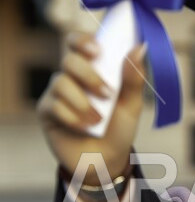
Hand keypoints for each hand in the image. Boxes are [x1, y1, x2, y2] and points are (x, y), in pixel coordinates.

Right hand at [37, 32, 147, 185]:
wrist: (107, 160)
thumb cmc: (119, 128)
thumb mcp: (131, 104)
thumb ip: (134, 78)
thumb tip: (140, 47)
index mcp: (93, 69)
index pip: (79, 43)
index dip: (84, 41)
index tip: (98, 51)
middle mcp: (72, 77)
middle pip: (69, 60)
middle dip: (89, 76)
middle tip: (108, 95)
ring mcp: (57, 94)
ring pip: (60, 83)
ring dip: (83, 103)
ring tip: (99, 120)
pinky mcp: (47, 112)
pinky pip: (54, 106)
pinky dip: (73, 117)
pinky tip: (85, 128)